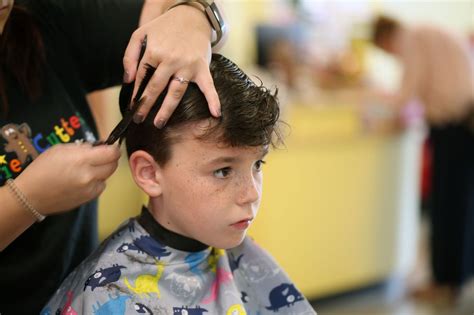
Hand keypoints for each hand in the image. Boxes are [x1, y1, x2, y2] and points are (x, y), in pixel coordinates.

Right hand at [13, 143, 120, 215]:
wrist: (30, 196)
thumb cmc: (42, 169)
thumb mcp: (60, 149)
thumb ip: (82, 148)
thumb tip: (98, 147)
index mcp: (82, 160)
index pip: (112, 153)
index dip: (113, 149)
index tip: (109, 147)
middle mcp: (89, 175)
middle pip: (113, 165)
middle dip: (109, 159)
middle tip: (99, 157)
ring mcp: (90, 189)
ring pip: (107, 176)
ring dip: (101, 171)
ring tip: (85, 170)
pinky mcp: (89, 199)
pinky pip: (100, 187)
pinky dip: (95, 182)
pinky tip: (82, 181)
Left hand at [123, 4, 220, 127]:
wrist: (190, 17)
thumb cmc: (164, 28)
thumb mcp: (140, 34)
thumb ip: (130, 56)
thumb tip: (127, 80)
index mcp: (154, 51)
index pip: (141, 77)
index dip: (136, 93)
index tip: (132, 106)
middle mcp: (170, 60)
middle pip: (155, 88)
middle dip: (145, 105)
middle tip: (139, 119)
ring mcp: (187, 65)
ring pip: (175, 92)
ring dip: (167, 110)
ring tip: (159, 123)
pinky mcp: (201, 68)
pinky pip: (208, 86)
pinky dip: (213, 99)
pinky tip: (216, 113)